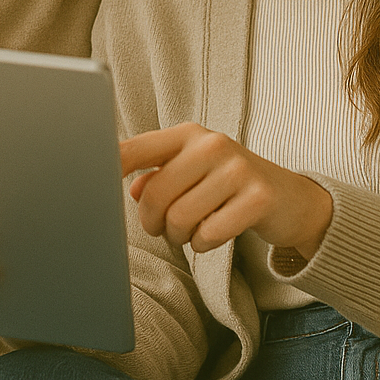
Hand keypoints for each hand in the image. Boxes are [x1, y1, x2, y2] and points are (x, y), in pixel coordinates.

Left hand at [120, 123, 332, 258]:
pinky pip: (208, 234)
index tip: (87, 183)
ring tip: (190, 231)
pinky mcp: (258, 198)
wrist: (291, 199)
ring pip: (179, 219)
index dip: (107, 168)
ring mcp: (237, 169)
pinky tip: (214, 234)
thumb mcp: (192, 173)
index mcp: (188, 134)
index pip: (135, 149)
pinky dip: (203, 244)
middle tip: (163, 228)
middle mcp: (211, 144)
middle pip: (154, 195)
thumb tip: (128, 189)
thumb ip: (156, 177)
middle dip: (152, 222)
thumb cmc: (228, 186)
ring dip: (179, 236)